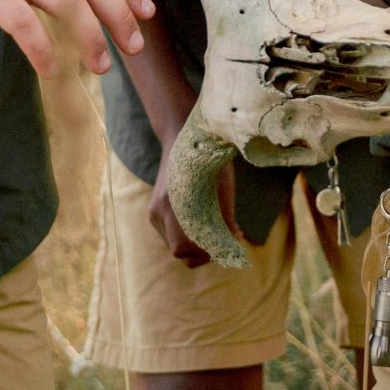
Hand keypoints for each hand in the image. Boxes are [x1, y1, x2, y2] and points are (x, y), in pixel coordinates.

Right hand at [147, 150, 241, 267]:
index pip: (183, 247)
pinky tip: (202, 223)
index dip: (204, 251)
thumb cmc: (208, 159)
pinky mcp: (154, 211)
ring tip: (215, 232)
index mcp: (174, 202)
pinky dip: (187, 236)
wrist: (182, 137)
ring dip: (195, 245)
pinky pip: (170, 235)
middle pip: (178, 250)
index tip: (225, 244)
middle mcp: (159, 209)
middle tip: (223, 242)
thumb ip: (226, 216)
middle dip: (202, 252)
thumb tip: (235, 240)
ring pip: (174, 244)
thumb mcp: (223, 185)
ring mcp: (154, 211)